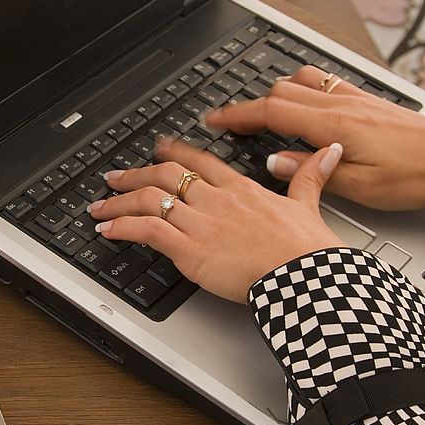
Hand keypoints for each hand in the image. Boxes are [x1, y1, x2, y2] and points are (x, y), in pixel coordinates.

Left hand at [88, 141, 346, 302]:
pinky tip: (107, 230)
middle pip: (165, 175)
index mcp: (240, 188)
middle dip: (134, 174)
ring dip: (119, 201)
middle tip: (114, 176)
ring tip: (99, 206)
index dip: (173, 152)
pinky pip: (147, 230)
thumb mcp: (308, 204)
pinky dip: (122, 227)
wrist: (305, 276)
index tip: (157, 148)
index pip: (199, 161)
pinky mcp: (189, 249)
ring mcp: (200, 223)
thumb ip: (309, 177)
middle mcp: (215, 200)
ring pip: (149, 199)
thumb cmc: (308, 249)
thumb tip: (326, 151)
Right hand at [205, 65, 424, 209]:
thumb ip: (311, 172)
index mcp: (332, 125)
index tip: (214, 119)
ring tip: (261, 114)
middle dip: (247, 105)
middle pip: (279, 92)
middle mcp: (340, 104)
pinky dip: (301, 90)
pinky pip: (322, 83)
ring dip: (274, 94)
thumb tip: (274, 162)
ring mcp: (353, 98)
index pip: (271, 111)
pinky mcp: (365, 100)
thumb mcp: (359, 186)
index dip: (237, 115)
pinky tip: (302, 105)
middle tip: (227, 121)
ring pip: (300, 82)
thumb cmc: (415, 175)